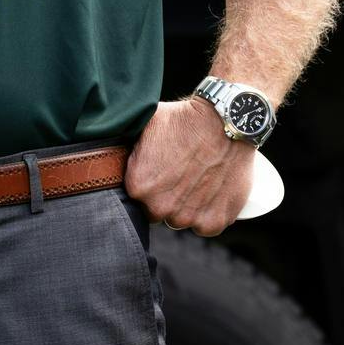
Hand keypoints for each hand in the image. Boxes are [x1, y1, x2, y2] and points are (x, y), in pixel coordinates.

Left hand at [125, 97, 255, 236]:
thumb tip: (117, 152)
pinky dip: (212, 214)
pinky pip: (208, 226)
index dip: (153, 185)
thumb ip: (131, 147)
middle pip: (161, 212)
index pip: (140, 198)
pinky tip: (214, 195)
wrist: (227, 120)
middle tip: (185, 175)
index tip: (165, 172)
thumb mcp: (149, 124)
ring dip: (191, 208)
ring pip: (185, 220)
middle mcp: (161, 207)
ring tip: (203, 181)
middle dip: (170, 199)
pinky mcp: (215, 221)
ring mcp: (189, 217)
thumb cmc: (187, 118)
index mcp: (139, 187)